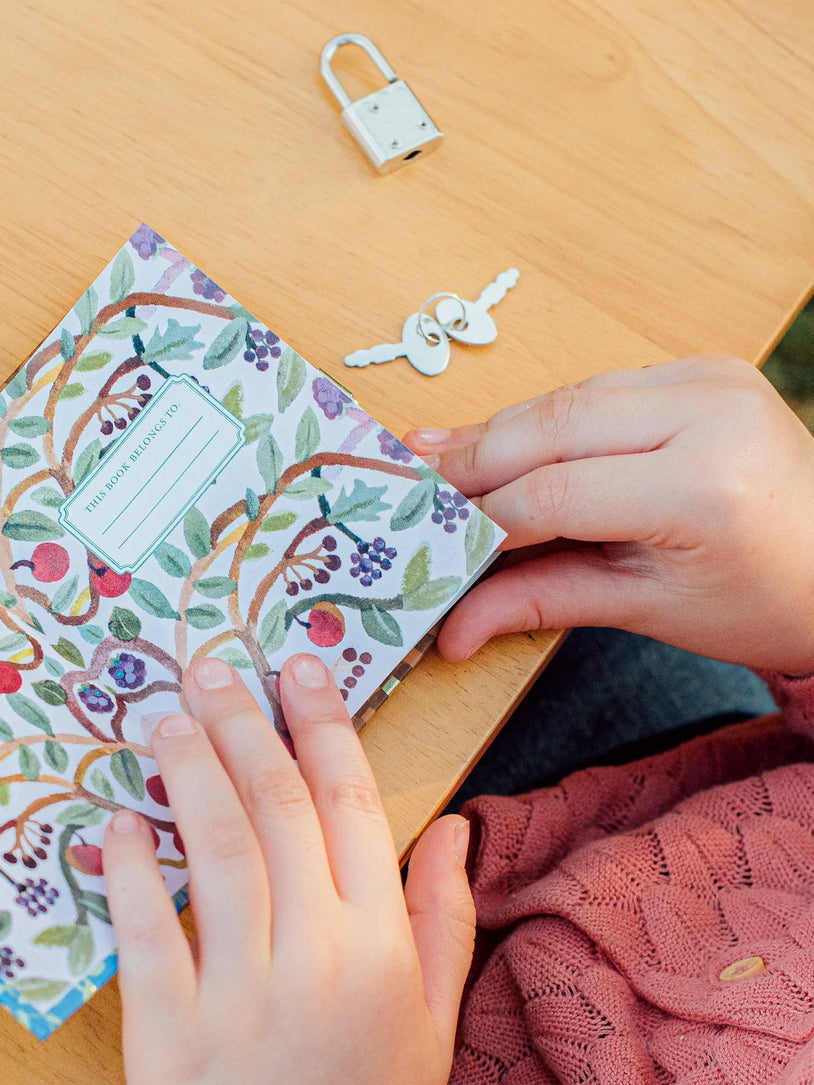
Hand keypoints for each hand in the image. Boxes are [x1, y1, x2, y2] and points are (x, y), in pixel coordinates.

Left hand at [103, 655, 474, 1084]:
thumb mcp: (432, 1025)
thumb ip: (444, 918)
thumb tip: (454, 825)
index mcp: (382, 949)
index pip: (353, 805)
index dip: (323, 725)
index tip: (297, 668)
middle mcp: (317, 960)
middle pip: (278, 811)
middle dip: (245, 724)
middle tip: (211, 669)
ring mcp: (241, 1000)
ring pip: (216, 855)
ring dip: (190, 773)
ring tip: (168, 718)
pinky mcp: (169, 1040)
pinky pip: (148, 936)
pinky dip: (131, 870)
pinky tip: (121, 820)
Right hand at [405, 355, 813, 674]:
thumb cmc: (758, 601)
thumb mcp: (647, 610)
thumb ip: (540, 602)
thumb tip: (450, 631)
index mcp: (703, 487)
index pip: (553, 493)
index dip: (479, 518)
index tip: (426, 540)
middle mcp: (710, 413)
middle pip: (549, 426)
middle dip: (472, 460)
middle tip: (410, 487)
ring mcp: (710, 378)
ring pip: (564, 397)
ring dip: (500, 433)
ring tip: (440, 464)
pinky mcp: (704, 367)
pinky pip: (595, 387)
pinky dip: (544, 419)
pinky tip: (501, 441)